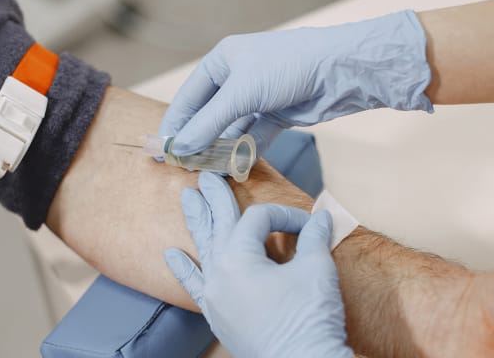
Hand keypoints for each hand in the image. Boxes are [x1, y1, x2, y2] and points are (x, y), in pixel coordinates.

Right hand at [158, 10, 432, 155]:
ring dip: (219, 150)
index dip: (174, 124)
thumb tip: (180, 149)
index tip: (160, 150)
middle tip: (180, 167)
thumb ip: (209, 124)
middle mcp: (238, 77)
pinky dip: (244, 152)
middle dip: (196, 141)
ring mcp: (259, 97)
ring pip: (231, 129)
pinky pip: (254, 137)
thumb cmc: (287, 67)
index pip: (189, 97)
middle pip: (209, 115)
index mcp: (222, 61)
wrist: (340, 70)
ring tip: (204, 173)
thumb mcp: (241, 94)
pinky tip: (233, 169)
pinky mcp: (278, 114)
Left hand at [164, 172, 352, 357]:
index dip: (284, 216)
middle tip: (206, 176)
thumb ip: (314, 237)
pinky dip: (183, 270)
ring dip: (197, 223)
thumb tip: (322, 217)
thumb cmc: (309, 319)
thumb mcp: (316, 270)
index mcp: (239, 258)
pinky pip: (195, 288)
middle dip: (216, 199)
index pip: (258, 220)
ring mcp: (215, 296)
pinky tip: (171, 255)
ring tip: (187, 199)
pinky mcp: (218, 316)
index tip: (309, 226)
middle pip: (219, 225)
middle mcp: (219, 274)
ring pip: (203, 251)